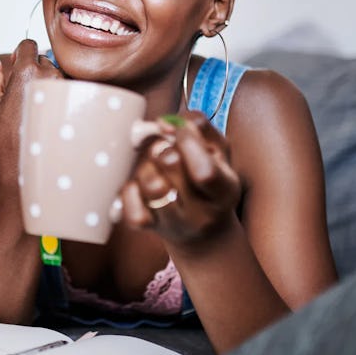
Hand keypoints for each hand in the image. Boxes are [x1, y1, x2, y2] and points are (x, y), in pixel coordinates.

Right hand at [0, 39, 62, 187]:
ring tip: (39, 108)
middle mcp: (50, 73)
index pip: (29, 45)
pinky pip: (68, 88)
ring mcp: (66, 86)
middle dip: (35, 71)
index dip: (21, 54)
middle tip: (26, 96)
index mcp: (27, 69)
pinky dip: (61, 95)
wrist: (27, 162)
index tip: (17, 69)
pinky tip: (51, 114)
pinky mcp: (76, 99)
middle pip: (43, 59)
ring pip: (57, 73)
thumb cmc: (6, 134)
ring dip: (49, 83)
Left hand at [121, 111, 241, 245]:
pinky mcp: (147, 227)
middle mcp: (202, 213)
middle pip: (171, 166)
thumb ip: (199, 125)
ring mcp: (174, 223)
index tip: (179, 130)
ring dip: (146, 166)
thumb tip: (165, 123)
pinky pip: (130, 203)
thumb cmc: (210, 180)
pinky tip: (141, 185)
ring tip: (154, 167)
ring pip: (150, 184)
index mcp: (225, 191)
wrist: (203, 231)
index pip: (205, 170)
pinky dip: (131, 188)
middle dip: (163, 147)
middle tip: (165, 149)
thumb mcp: (218, 150)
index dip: (187, 140)